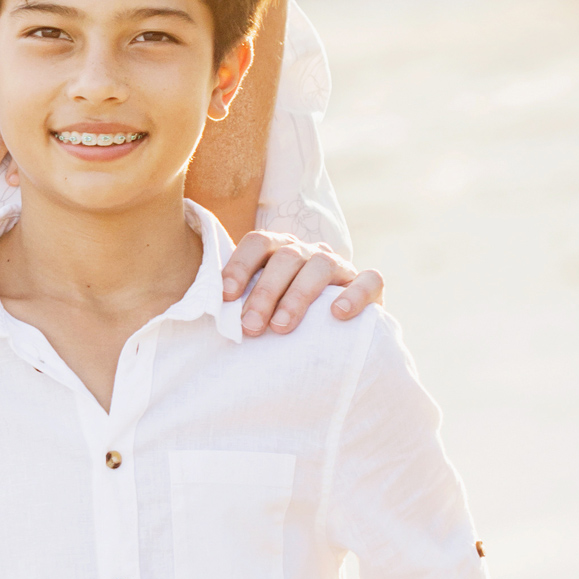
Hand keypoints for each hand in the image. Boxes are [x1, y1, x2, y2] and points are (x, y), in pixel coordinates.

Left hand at [221, 231, 382, 335]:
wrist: (337, 334)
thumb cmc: (287, 318)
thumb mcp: (263, 307)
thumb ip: (241, 303)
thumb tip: (207, 313)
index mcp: (279, 249)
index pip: (258, 243)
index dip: (239, 265)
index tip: (224, 297)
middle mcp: (308, 251)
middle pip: (285, 257)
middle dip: (265, 292)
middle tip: (250, 326)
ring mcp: (341, 265)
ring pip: (321, 265)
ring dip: (298, 296)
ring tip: (281, 327)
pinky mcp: (370, 286)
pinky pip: (369, 280)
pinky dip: (353, 295)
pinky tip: (337, 314)